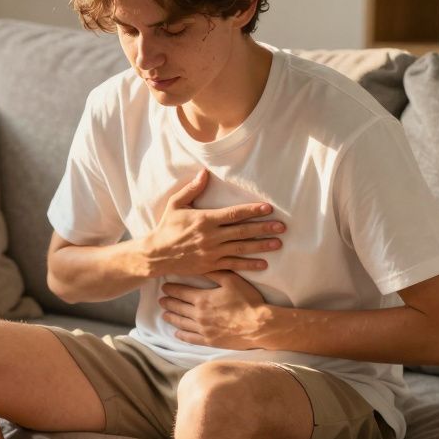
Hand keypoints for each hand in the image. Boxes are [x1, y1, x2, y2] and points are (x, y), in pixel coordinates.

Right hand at [139, 169, 284, 278]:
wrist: (156, 255)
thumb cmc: (166, 228)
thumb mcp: (175, 204)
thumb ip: (192, 189)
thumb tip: (204, 173)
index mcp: (205, 219)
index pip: (234, 214)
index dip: (252, 210)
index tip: (268, 208)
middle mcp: (212, 236)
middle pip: (243, 231)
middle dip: (264, 228)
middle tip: (282, 227)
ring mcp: (212, 252)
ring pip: (241, 248)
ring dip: (261, 246)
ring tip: (278, 244)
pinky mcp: (211, 265)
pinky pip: (233, 265)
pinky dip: (249, 265)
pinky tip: (263, 264)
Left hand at [160, 271, 273, 349]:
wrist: (259, 325)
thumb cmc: (247, 301)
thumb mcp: (232, 280)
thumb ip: (215, 272)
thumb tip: (201, 265)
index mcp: (202, 298)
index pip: (181, 292)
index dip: (171, 289)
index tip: (164, 287)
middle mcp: (198, 314)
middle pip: (178, 307)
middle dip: (168, 302)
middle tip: (161, 300)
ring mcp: (203, 329)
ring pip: (182, 323)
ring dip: (172, 317)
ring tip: (164, 315)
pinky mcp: (209, 341)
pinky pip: (191, 338)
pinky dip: (182, 335)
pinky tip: (177, 333)